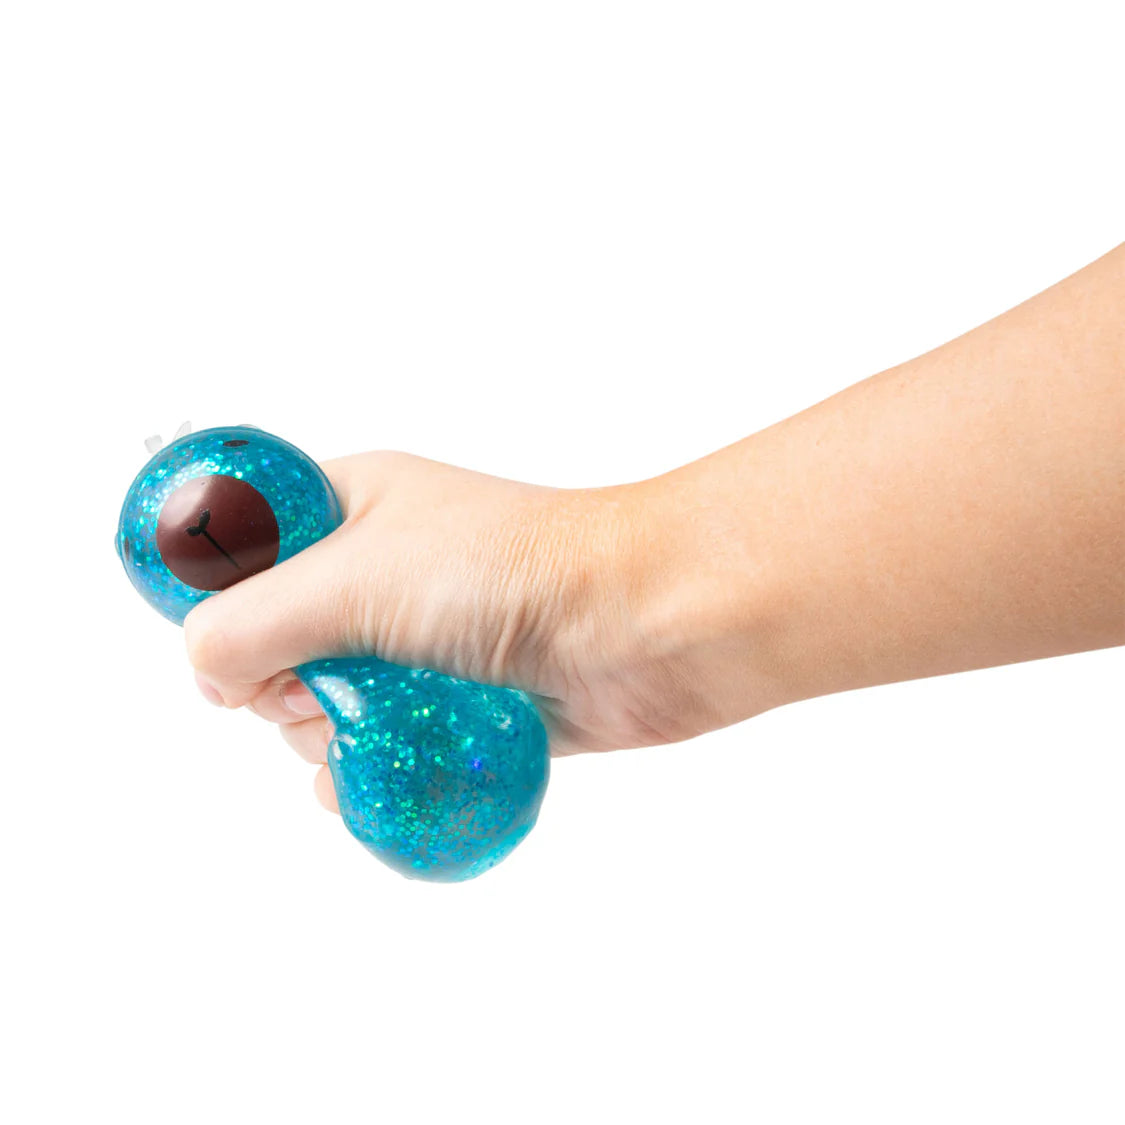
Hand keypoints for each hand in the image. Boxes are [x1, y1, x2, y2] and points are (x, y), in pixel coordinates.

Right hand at [183, 451, 714, 812]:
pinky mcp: (458, 702)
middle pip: (275, 644)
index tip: (236, 644)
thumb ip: (249, 623)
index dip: (223, 598)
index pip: (246, 544)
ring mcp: (422, 640)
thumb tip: (208, 673)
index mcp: (351, 509)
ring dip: (329, 736)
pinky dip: (373, 770)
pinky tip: (383, 775)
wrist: (646, 626)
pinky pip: (385, 747)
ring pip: (326, 707)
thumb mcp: (353, 579)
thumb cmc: (510, 573)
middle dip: (282, 686)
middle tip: (320, 688)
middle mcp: (381, 572)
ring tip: (376, 726)